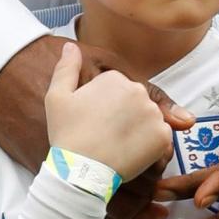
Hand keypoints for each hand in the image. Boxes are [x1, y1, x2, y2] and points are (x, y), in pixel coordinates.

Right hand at [0, 36, 193, 218]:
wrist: (79, 171)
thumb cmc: (67, 134)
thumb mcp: (57, 96)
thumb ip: (66, 67)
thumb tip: (70, 46)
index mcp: (115, 79)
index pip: (119, 90)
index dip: (107, 108)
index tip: (97, 122)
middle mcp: (137, 91)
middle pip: (136, 103)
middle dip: (126, 116)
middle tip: (107, 135)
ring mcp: (152, 113)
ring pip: (150, 119)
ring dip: (140, 130)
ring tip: (119, 145)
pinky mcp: (162, 137)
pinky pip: (161, 138)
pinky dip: (151, 146)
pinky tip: (131, 153)